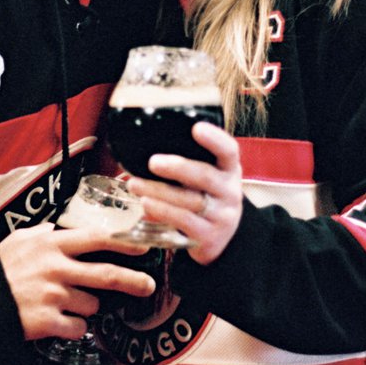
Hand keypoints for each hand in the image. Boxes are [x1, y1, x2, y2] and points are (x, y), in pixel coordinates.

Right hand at [0, 225, 155, 341]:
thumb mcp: (18, 240)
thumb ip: (42, 233)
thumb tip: (56, 228)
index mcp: (51, 245)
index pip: (96, 238)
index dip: (123, 242)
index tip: (142, 246)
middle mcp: (56, 269)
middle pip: (106, 275)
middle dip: (133, 281)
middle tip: (147, 285)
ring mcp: (53, 296)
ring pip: (92, 305)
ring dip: (87, 307)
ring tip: (66, 304)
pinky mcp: (47, 322)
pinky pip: (77, 327)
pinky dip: (73, 327)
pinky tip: (58, 322)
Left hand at [129, 121, 243, 263]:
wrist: (221, 236)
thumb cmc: (206, 196)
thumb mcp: (207, 177)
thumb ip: (189, 163)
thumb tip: (147, 147)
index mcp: (229, 170)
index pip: (229, 151)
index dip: (215, 139)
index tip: (196, 128)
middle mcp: (230, 191)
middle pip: (205, 176)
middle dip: (177, 167)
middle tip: (152, 162)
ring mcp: (222, 215)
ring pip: (189, 200)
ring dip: (158, 191)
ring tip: (134, 184)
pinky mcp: (209, 235)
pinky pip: (183, 221)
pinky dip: (162, 211)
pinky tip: (146, 204)